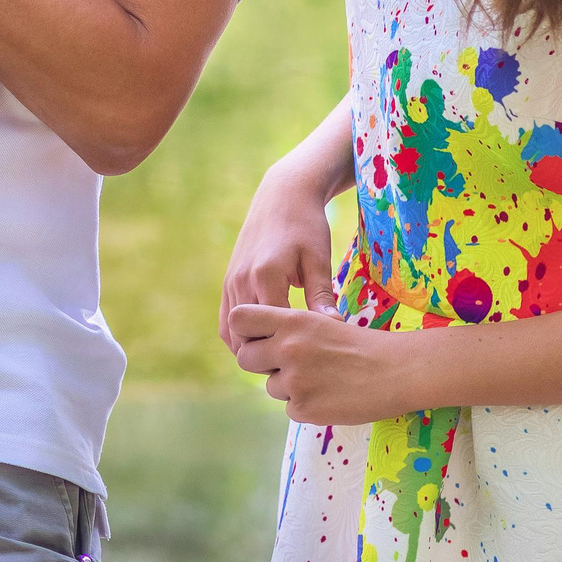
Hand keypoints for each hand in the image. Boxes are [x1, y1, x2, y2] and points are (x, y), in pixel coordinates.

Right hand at [220, 161, 340, 351]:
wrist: (282, 194)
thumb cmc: (307, 225)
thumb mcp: (319, 259)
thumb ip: (322, 295)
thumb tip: (334, 328)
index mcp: (265, 278)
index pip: (270, 332)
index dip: (287, 352)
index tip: (309, 364)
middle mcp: (241, 282)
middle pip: (244, 338)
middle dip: (266, 357)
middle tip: (294, 366)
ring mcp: (230, 281)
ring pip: (230, 332)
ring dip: (250, 347)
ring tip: (280, 355)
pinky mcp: (228, 280)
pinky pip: (226, 320)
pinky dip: (240, 334)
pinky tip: (265, 338)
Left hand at [229, 303, 410, 425]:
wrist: (396, 370)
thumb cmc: (358, 344)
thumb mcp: (320, 321)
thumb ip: (285, 330)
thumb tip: (254, 342)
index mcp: (291, 320)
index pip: (239, 318)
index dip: (245, 330)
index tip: (259, 337)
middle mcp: (288, 348)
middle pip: (244, 358)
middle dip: (261, 364)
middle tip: (288, 364)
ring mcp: (295, 380)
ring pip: (270, 387)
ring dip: (288, 387)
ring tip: (321, 379)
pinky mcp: (305, 408)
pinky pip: (289, 409)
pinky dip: (305, 406)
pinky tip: (330, 395)